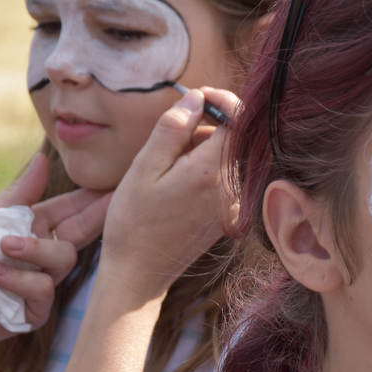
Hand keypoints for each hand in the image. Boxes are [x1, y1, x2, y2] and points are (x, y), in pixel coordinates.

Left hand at [0, 153, 111, 371]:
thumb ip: (18, 195)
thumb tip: (43, 159)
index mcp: (33, 232)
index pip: (71, 212)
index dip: (93, 200)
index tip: (118, 186)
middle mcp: (42, 259)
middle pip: (80, 235)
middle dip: (94, 216)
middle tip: (110, 199)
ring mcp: (39, 287)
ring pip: (63, 260)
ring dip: (32, 250)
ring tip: (1, 246)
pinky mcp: (31, 313)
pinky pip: (42, 290)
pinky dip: (16, 279)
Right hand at [99, 87, 239, 302]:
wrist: (138, 274)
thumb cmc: (133, 221)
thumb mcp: (144, 167)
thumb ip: (172, 129)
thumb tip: (196, 98)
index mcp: (211, 173)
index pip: (238, 118)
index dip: (220, 99)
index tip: (197, 97)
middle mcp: (232, 190)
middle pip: (236, 137)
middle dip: (208, 125)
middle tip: (172, 135)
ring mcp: (235, 206)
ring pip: (231, 157)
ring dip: (206, 148)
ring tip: (170, 165)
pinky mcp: (231, 217)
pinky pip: (228, 178)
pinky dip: (208, 169)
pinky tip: (180, 183)